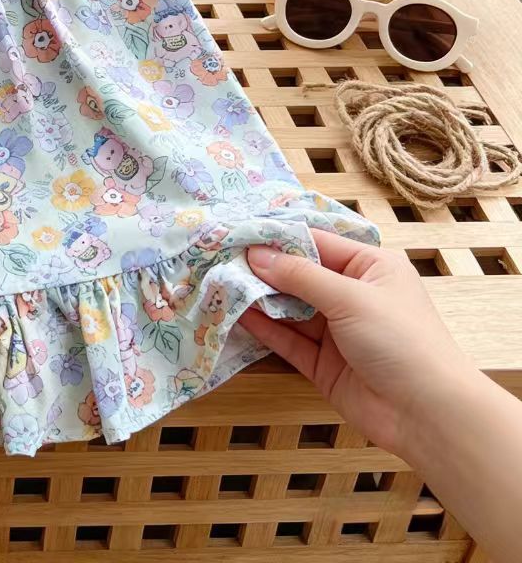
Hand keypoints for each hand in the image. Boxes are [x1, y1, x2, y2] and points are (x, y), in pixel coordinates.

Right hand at [240, 229, 474, 458]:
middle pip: (298, 274)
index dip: (277, 238)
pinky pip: (287, 339)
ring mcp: (335, 331)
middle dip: (262, 268)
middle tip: (218, 258)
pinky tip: (235, 313)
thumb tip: (254, 254)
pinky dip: (263, 327)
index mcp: (369, 267)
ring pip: (288, 307)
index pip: (315, 242)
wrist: (429, 417)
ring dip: (257, 297)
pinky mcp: (322, 363)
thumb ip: (300, 276)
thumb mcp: (351, 298)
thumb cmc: (401, 341)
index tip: (236, 232)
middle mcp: (351, 295)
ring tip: (218, 282)